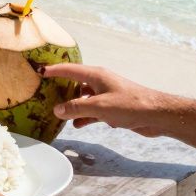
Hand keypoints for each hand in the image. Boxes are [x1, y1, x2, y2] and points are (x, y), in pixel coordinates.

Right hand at [38, 63, 170, 136]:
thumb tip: (57, 110)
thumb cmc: (129, 105)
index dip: (54, 70)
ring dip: (73, 107)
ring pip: (84, 99)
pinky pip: (93, 110)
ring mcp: (107, 95)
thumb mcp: (99, 107)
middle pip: (75, 84)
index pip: (69, 69)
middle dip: (62, 90)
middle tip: (46, 96)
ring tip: (60, 115)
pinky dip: (85, 116)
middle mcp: (100, 82)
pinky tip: (78, 125)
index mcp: (96, 76)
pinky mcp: (113, 107)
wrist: (156, 115)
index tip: (39, 71)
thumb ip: (76, 108)